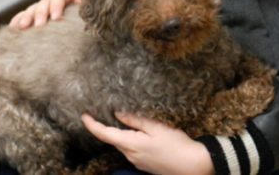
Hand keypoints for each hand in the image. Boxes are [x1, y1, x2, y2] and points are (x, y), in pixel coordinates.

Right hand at [8, 0, 81, 29]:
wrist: (79, 16)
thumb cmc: (85, 16)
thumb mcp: (88, 13)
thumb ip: (88, 15)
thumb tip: (93, 23)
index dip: (57, 7)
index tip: (56, 19)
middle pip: (44, 3)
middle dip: (41, 15)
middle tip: (40, 27)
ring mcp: (41, 5)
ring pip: (32, 9)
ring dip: (27, 18)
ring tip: (22, 28)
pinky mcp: (34, 13)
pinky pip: (23, 15)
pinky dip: (18, 20)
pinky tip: (12, 28)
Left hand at [81, 113, 214, 174]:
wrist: (195, 166)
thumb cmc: (177, 145)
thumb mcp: (156, 127)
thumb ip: (135, 119)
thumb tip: (117, 113)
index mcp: (130, 144)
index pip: (104, 134)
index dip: (91, 124)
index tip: (83, 114)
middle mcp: (130, 155)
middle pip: (112, 139)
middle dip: (105, 127)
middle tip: (100, 112)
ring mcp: (137, 162)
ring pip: (122, 145)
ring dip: (119, 133)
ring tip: (120, 119)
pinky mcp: (145, 164)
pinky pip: (132, 150)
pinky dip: (129, 140)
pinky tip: (138, 133)